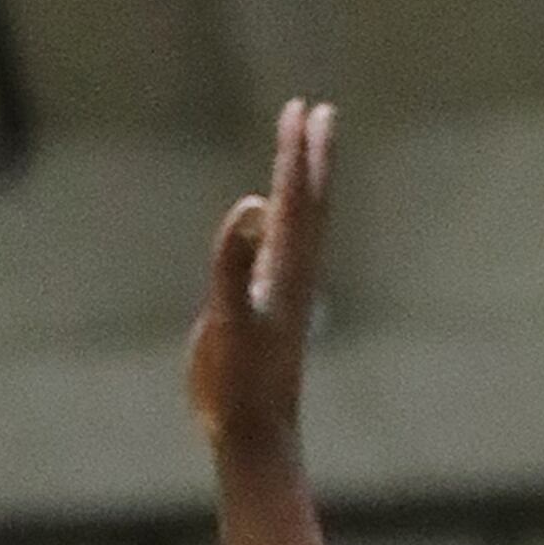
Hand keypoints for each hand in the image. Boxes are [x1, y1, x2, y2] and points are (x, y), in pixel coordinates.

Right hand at [189, 97, 335, 457]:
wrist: (255, 434)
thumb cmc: (236, 383)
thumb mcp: (228, 320)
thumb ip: (234, 263)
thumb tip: (252, 207)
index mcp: (284, 271)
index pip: (292, 199)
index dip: (294, 155)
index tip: (300, 110)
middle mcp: (293, 276)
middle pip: (308, 204)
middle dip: (310, 159)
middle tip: (315, 113)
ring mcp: (286, 297)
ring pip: (304, 228)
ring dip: (304, 190)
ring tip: (303, 161)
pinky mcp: (274, 317)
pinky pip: (288, 255)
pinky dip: (289, 228)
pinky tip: (277, 231)